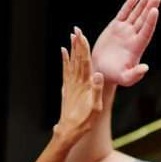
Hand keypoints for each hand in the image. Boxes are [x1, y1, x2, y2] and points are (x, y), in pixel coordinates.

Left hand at [56, 27, 102, 146]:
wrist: (68, 132)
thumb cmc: (84, 122)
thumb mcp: (95, 108)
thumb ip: (96, 90)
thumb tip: (97, 73)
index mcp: (84, 85)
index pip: (84, 62)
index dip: (83, 47)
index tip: (82, 35)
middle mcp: (75, 82)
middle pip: (77, 59)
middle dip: (77, 44)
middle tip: (76, 29)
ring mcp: (70, 85)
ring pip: (71, 63)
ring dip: (72, 49)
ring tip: (71, 36)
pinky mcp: (66, 89)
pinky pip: (65, 71)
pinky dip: (65, 60)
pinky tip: (64, 53)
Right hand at [92, 0, 159, 86]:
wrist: (101, 71)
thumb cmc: (114, 76)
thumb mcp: (125, 78)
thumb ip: (135, 74)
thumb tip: (145, 68)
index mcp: (137, 47)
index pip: (146, 31)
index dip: (151, 21)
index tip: (155, 10)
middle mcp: (133, 37)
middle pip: (143, 20)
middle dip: (150, 8)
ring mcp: (124, 31)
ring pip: (136, 14)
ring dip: (142, 4)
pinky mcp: (115, 27)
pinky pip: (123, 13)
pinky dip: (129, 5)